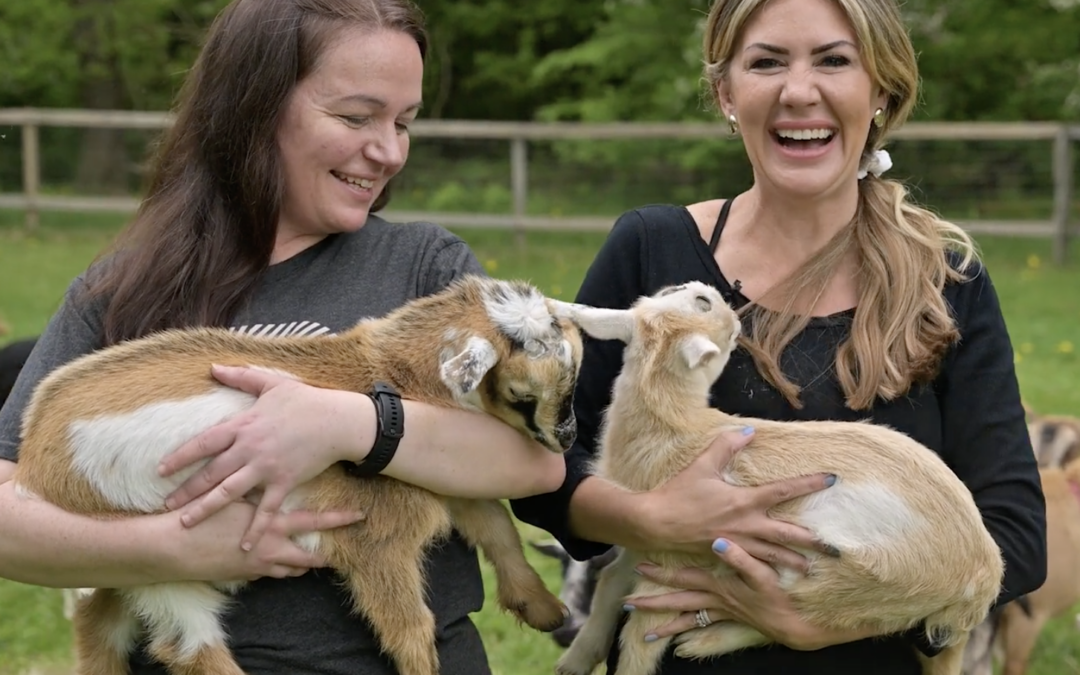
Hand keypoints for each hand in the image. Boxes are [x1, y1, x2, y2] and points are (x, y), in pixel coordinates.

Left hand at [157, 364, 374, 550]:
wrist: (336, 420)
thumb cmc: (306, 400)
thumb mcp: (272, 383)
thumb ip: (241, 376)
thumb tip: (213, 367)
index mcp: (243, 425)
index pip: (203, 443)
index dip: (180, 457)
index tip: (160, 469)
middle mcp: (249, 449)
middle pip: (210, 473)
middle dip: (185, 490)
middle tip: (165, 505)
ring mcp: (266, 468)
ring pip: (229, 493)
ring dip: (206, 509)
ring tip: (186, 523)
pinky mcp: (284, 482)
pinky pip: (266, 510)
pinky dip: (255, 529)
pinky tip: (245, 546)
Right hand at [159, 500, 364, 581]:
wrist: (173, 546)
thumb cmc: (201, 513)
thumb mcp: (232, 490)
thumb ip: (255, 484)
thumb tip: (271, 471)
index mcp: (270, 521)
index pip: (313, 520)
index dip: (337, 519)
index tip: (359, 515)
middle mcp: (270, 545)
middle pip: (308, 554)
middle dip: (326, 555)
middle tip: (344, 553)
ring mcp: (258, 564)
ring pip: (291, 567)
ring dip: (303, 564)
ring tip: (318, 559)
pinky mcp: (245, 575)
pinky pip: (271, 574)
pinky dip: (279, 569)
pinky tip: (283, 564)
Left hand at [627, 538, 877, 649]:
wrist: (793, 625)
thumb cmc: (779, 597)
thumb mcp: (763, 575)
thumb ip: (741, 558)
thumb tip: (718, 542)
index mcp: (718, 586)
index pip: (683, 578)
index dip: (662, 574)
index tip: (640, 568)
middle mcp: (714, 601)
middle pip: (677, 602)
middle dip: (653, 603)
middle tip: (628, 604)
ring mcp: (720, 612)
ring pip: (687, 618)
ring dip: (666, 624)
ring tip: (646, 633)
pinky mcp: (729, 619)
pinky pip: (702, 627)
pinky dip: (687, 630)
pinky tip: (677, 635)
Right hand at [641, 427, 836, 570]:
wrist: (656, 524)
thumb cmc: (679, 494)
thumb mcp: (702, 465)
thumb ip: (726, 446)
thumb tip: (748, 431)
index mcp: (745, 501)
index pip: (785, 490)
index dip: (810, 483)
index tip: (832, 479)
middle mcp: (747, 525)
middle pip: (789, 534)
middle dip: (814, 541)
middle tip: (836, 549)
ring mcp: (738, 544)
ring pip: (774, 556)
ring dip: (794, 562)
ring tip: (811, 568)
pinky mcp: (727, 556)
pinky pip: (754, 566)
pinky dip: (768, 571)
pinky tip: (776, 576)